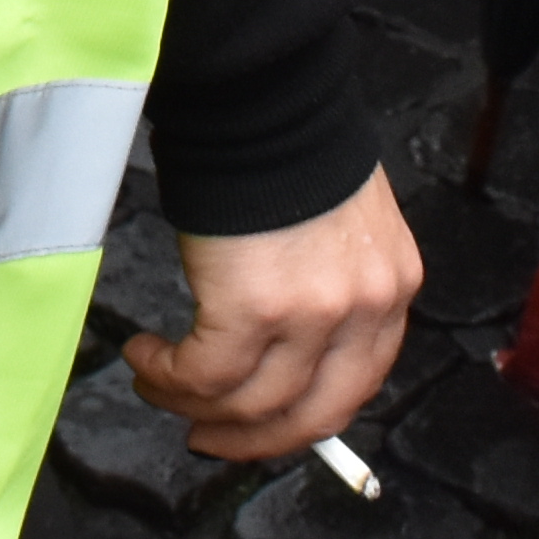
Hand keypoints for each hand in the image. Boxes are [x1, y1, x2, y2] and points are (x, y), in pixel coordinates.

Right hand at [127, 171, 422, 459]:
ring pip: (251, 404)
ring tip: (157, 384)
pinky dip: (169, 378)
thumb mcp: (337, 229)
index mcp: (391, 290)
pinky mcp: (255, 305)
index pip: (356, 387)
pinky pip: (207, 375)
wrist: (263, 99)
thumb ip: (328, 288)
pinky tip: (146, 358)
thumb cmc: (288, 149)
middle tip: (205, 438)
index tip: (260, 427)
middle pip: (310, 414)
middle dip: (250, 440)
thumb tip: (287, 348)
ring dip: (193, 408)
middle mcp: (364, 310)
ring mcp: (314, 313)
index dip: (301, 421)